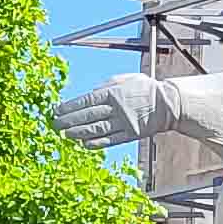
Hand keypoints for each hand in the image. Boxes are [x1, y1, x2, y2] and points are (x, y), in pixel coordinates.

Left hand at [53, 74, 176, 146]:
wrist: (168, 104)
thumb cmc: (146, 89)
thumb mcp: (126, 79)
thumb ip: (107, 85)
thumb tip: (90, 93)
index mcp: (114, 92)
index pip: (86, 101)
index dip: (69, 107)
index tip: (56, 110)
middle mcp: (116, 108)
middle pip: (87, 116)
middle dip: (68, 121)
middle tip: (53, 125)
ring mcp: (124, 122)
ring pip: (96, 129)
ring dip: (77, 133)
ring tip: (64, 135)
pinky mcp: (131, 134)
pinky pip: (110, 140)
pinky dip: (95, 142)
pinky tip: (83, 144)